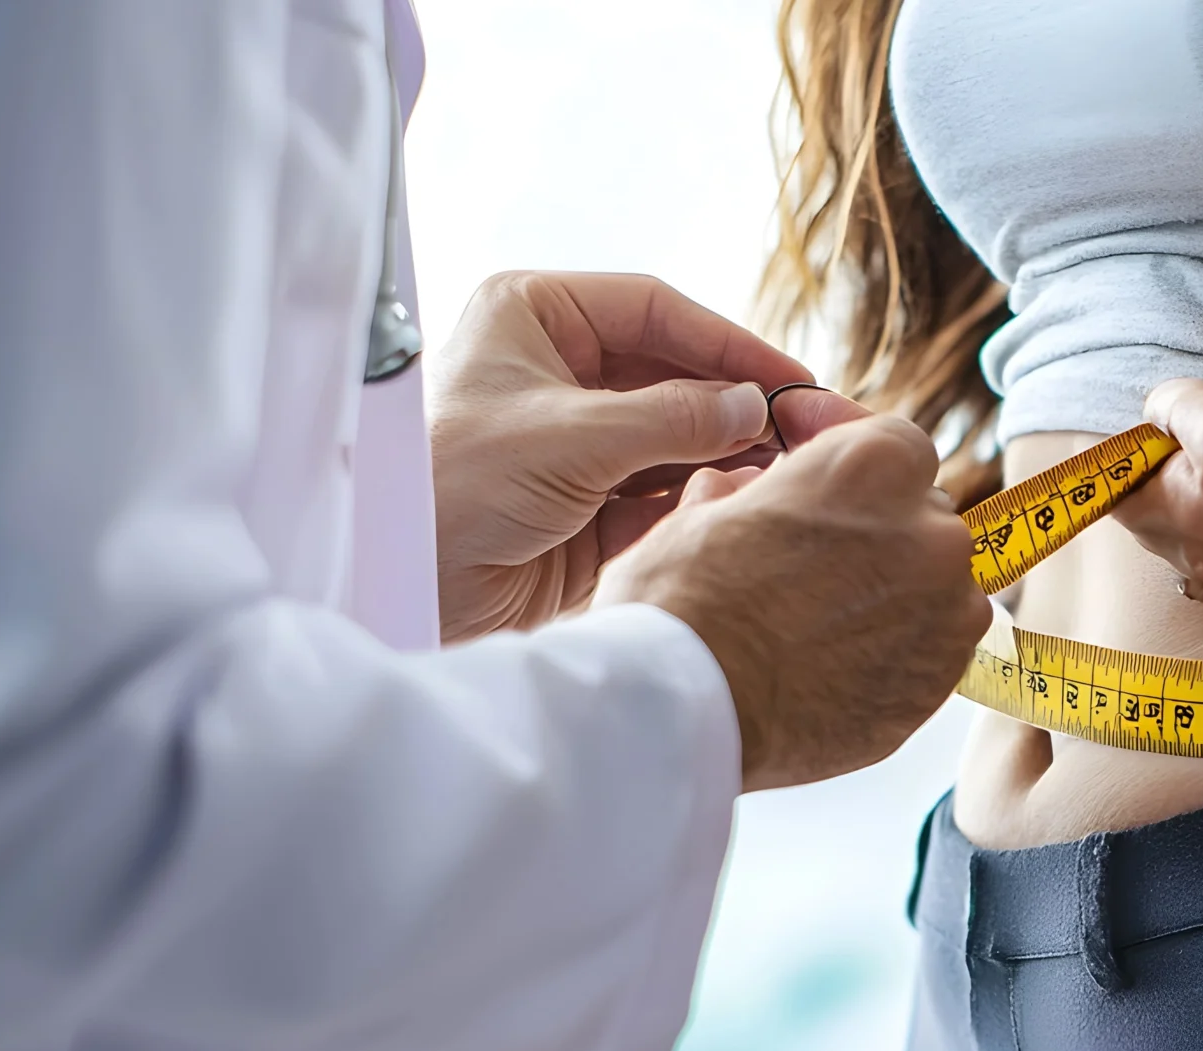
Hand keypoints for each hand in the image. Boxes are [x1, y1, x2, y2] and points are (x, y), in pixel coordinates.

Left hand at [427, 271, 813, 640]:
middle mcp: (554, 370)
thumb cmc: (454, 485)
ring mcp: (573, 441)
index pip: (652, 310)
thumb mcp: (572, 437)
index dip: (726, 341)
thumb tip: (755, 408)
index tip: (789, 375)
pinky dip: (700, 496)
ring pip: (672, 434)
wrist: (402, 587)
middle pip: (672, 372)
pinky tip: (742, 499)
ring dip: (724, 451)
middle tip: (801, 427)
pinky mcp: (584, 508)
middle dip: (733, 401)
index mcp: (533, 316)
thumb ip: (673, 418)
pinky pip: (660, 490)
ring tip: (784, 466)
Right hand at [595, 415, 990, 791]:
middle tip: (815, 560)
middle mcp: (929, 533)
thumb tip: (740, 493)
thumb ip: (748, 494)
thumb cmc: (681, 607)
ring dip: (891, 594)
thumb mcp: (700, 514)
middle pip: (919, 515)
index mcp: (875, 467)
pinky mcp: (941, 680)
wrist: (683, 713)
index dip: (855, 459)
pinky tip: (838, 665)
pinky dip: (895, 651)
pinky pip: (931, 650)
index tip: (824, 469)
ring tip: (822, 623)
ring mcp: (946, 612)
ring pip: (934, 586)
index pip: (895, 443)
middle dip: (875, 530)